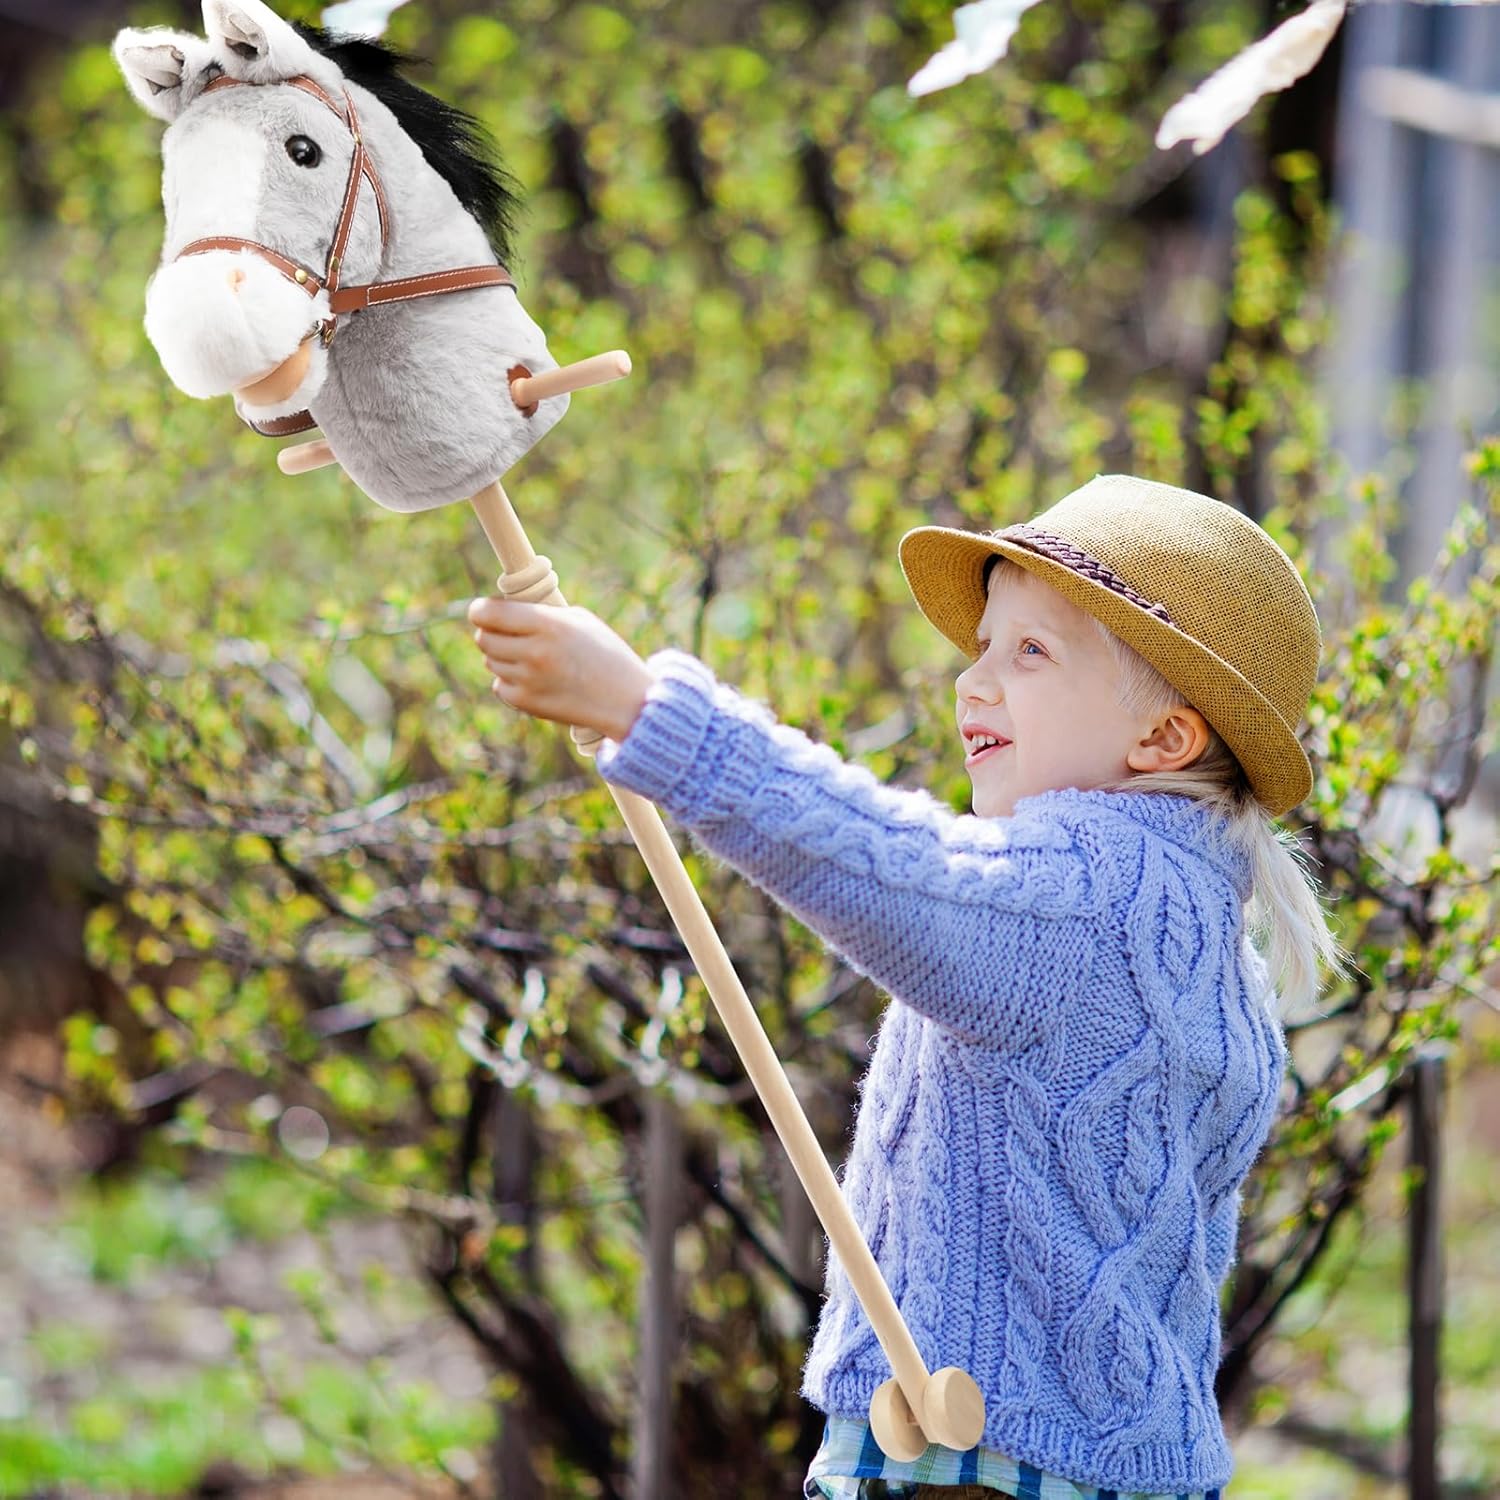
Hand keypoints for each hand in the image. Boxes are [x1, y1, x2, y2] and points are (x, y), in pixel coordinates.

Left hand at [467, 596, 652, 742]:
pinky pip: (500, 686)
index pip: (488, 613)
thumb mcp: (579, 620)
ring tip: (531, 657)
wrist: (627, 701)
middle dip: (491, 633)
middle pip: (483, 638)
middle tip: (509, 633)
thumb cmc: (606, 654)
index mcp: (548, 625)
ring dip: (502, 657)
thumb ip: (539, 613)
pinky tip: (534, 678)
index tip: (484, 611)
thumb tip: (503, 610)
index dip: (480, 610)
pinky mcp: (527, 703)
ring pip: (491, 661)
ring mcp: (528, 680)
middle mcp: (534, 652)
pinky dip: (510, 681)